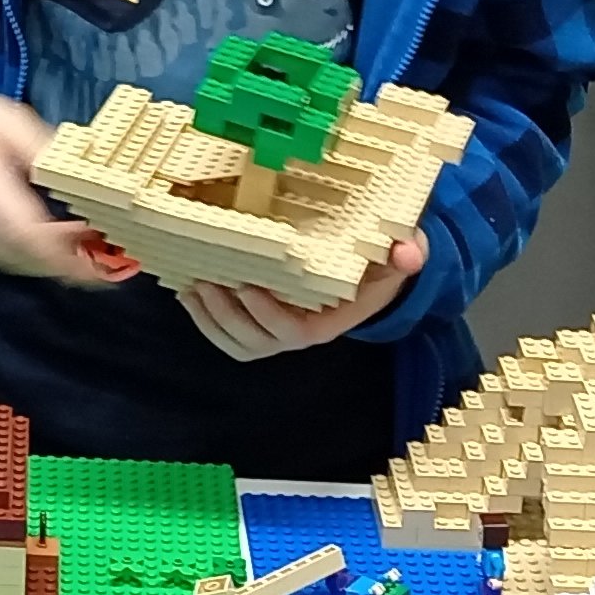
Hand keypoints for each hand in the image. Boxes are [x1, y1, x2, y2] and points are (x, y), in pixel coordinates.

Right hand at [0, 96, 125, 284]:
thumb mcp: (14, 122)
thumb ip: (47, 153)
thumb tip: (83, 178)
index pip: (24, 230)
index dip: (61, 249)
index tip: (94, 251)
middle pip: (18, 254)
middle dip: (62, 264)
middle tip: (100, 264)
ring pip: (7, 261)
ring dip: (46, 264)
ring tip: (82, 260)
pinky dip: (25, 258)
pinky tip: (49, 251)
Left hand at [185, 231, 426, 363]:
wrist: (368, 272)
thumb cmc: (378, 260)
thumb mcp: (399, 252)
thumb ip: (407, 251)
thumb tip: (408, 251)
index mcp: (330, 321)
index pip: (296, 331)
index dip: (269, 314)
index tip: (248, 286)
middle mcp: (300, 333)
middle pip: (258, 341)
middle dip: (228, 315)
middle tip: (206, 282)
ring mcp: (277, 332)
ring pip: (238, 343)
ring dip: (210, 319)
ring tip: (191, 288)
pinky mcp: (258, 325)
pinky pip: (228, 337)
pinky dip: (204, 320)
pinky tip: (187, 293)